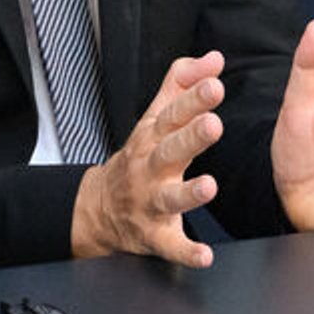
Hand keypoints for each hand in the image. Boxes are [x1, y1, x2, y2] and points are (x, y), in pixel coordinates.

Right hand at [71, 53, 226, 267]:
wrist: (98, 209)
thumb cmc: (138, 157)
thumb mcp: (154, 116)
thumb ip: (182, 83)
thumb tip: (213, 58)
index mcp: (153, 137)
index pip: (173, 113)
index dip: (193, 98)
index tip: (214, 83)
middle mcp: (150, 168)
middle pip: (169, 150)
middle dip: (190, 137)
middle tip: (213, 124)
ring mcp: (149, 203)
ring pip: (168, 198)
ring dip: (188, 193)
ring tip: (209, 186)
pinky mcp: (154, 236)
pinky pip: (170, 246)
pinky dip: (186, 252)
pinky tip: (204, 255)